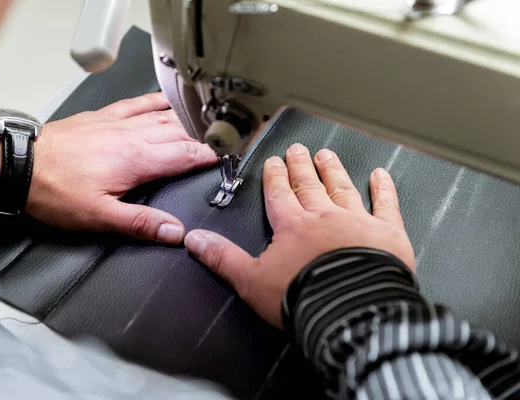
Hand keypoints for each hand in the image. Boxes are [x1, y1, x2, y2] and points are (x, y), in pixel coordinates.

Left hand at [26, 93, 217, 243]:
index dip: (211, 156)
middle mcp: (132, 137)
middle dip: (204, 139)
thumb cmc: (55, 191)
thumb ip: (140, 222)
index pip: (186, 155)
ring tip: (206, 124)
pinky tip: (167, 101)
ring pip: (164, 117)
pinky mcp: (104, 116)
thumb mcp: (98, 217)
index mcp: (137, 161)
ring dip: (187, 121)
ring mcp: (118, 123)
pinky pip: (138, 103)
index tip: (228, 157)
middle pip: (180, 134)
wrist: (19, 164)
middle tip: (222, 143)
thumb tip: (174, 231)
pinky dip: (157, 101)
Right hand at [185, 143, 413, 327]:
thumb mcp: (250, 280)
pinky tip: (381, 174)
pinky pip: (386, 204)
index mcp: (292, 227)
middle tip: (297, 148)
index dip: (274, 177)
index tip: (273, 162)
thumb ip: (222, 257)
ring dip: (333, 170)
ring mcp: (357, 221)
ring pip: (342, 188)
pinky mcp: (387, 233)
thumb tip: (194, 239)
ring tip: (327, 154)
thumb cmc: (302, 298)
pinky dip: (383, 188)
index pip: (279, 195)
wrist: (350, 312)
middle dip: (301, 166)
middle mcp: (324, 217)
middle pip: (308, 185)